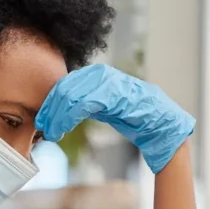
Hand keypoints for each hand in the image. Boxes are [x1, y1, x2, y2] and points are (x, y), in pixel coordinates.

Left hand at [35, 64, 195, 172]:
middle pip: (67, 87)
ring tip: (51, 132)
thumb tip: (67, 109)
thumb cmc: (139, 121)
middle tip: (43, 127)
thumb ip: (91, 103)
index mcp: (101, 76)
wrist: (166, 129)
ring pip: (73, 95)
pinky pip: (85, 103)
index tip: (44, 120)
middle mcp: (105, 75)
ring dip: (57, 115)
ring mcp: (112, 84)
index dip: (52, 101)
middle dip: (51, 109)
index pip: (68, 84)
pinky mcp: (118, 96)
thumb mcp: (109, 109)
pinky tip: (62, 130)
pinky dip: (69, 117)